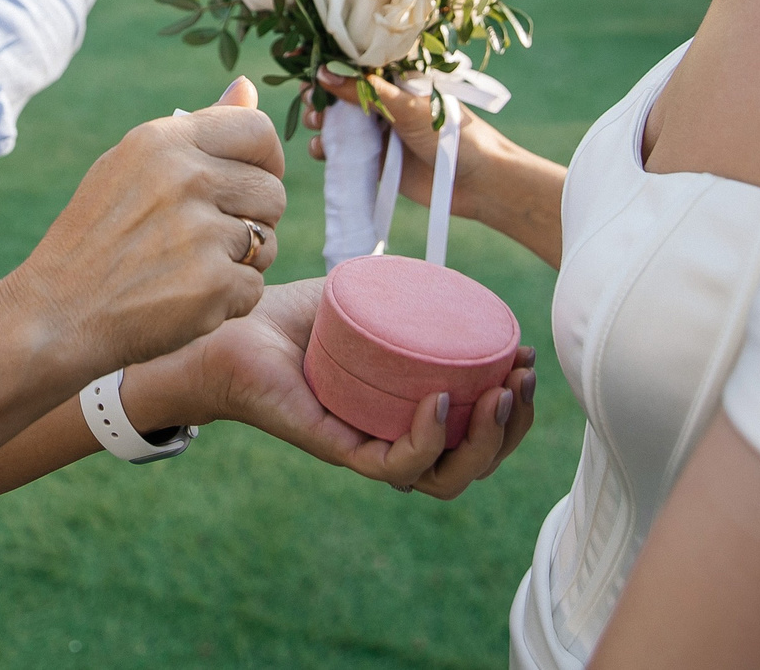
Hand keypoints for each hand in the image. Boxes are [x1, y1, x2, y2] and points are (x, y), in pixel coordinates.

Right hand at [11, 78, 285, 376]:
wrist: (55, 315)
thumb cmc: (94, 239)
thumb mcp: (129, 167)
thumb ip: (195, 131)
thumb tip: (247, 87)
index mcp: (162, 141)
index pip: (258, 131)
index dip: (265, 161)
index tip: (247, 184)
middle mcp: (185, 178)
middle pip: (272, 192)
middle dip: (252, 220)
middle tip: (205, 241)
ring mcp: (201, 233)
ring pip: (268, 241)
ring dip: (243, 262)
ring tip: (190, 269)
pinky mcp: (213, 285)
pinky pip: (255, 287)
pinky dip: (229, 301)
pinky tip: (185, 299)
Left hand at [188, 280, 537, 498]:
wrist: (232, 329)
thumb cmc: (293, 318)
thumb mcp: (367, 300)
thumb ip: (409, 294)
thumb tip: (457, 283)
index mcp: (409, 415)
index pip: (478, 431)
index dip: (514, 407)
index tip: (527, 360)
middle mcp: (394, 440)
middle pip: (474, 463)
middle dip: (514, 429)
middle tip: (522, 380)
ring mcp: (368, 449)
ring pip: (446, 477)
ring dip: (484, 443)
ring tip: (498, 397)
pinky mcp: (338, 450)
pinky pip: (395, 464)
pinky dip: (427, 439)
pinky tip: (440, 401)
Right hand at [303, 74, 566, 268]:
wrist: (479, 182)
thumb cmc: (452, 133)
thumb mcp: (407, 107)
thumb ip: (365, 92)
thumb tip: (323, 73)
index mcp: (396, 78)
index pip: (354, 63)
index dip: (326, 61)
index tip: (297, 59)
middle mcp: (384, 102)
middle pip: (339, 93)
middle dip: (319, 95)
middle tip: (312, 102)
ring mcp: (379, 132)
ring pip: (337, 122)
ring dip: (320, 122)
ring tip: (317, 125)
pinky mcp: (376, 161)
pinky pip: (343, 153)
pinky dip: (327, 150)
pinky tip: (322, 151)